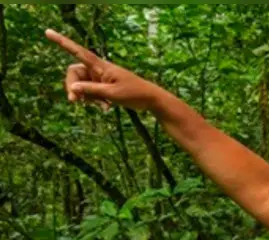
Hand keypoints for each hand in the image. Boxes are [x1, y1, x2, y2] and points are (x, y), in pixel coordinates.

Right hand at [45, 29, 164, 112]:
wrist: (150, 99)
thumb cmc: (134, 93)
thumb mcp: (112, 93)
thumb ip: (91, 90)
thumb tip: (72, 87)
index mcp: (101, 66)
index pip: (77, 52)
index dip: (62, 42)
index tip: (47, 32)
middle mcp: (98, 69)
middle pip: (74, 74)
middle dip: (73, 88)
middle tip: (75, 102)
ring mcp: (100, 78)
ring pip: (82, 86)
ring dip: (87, 97)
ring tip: (102, 107)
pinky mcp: (104, 86)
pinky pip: (91, 92)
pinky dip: (95, 100)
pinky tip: (106, 108)